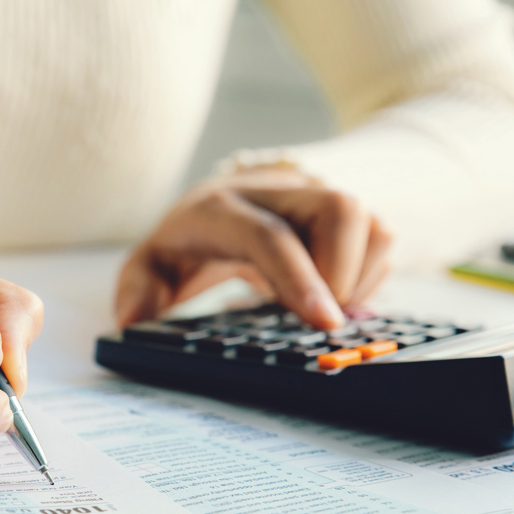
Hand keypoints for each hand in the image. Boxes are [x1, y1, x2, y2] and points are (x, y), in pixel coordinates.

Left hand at [115, 169, 392, 328]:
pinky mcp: (342, 210)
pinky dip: (369, 274)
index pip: (270, 235)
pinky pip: (381, 237)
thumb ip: (138, 291)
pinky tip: (334, 294)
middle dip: (342, 272)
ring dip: (359, 275)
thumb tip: (132, 322)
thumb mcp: (150, 267)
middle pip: (339, 208)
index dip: (299, 278)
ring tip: (322, 307)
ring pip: (370, 221)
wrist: (219, 204)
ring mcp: (314, 195)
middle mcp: (274, 190)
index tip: (323, 323)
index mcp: (220, 207)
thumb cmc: (186, 243)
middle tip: (320, 318)